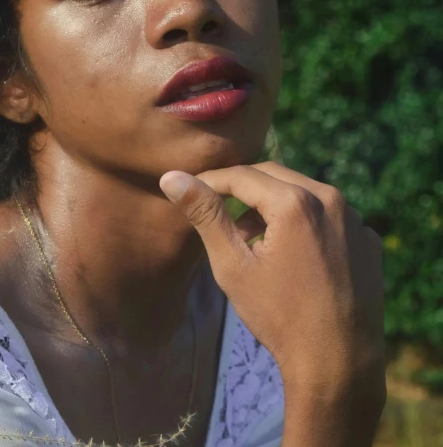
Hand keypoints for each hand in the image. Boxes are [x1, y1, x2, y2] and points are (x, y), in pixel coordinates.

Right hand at [159, 162, 385, 404]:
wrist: (339, 365)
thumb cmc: (277, 316)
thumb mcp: (232, 265)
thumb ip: (205, 214)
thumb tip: (171, 178)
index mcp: (295, 202)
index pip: (242, 175)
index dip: (210, 180)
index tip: (189, 191)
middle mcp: (331, 199)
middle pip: (273, 175)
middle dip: (241, 188)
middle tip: (218, 213)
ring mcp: (355, 219)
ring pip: (302, 191)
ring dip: (271, 204)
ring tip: (251, 238)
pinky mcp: (368, 239)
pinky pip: (328, 214)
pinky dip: (303, 221)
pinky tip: (291, 253)